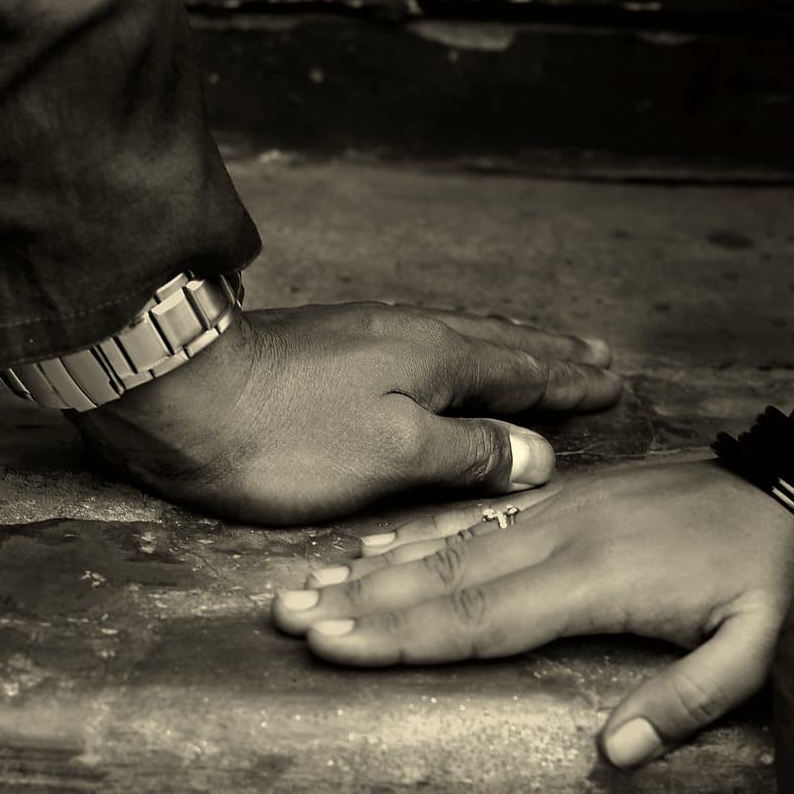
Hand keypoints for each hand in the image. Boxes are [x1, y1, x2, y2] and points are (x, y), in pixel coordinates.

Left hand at [70, 302, 620, 523]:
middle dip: (552, 354)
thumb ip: (468, 453)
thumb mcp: (391, 456)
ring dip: (509, 344)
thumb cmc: (284, 436)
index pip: (525, 373)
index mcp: (437, 361)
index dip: (571, 383)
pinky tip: (442, 353)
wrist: (178, 393)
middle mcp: (411, 336)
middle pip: (500, 344)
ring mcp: (368, 337)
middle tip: (598, 355)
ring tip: (539, 344)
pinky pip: (423, 342)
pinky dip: (458, 347)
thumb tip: (537, 454)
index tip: (614, 384)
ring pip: (461, 337)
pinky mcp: (330, 348)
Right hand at [269, 458, 793, 767]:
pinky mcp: (572, 496)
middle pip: (445, 576)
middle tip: (284, 616)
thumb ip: (687, 702)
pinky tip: (379, 545)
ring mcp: (564, 509)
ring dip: (374, 566)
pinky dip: (423, 530)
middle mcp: (566, 537)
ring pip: (452, 541)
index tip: (335, 646)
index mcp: (600, 579)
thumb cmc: (783, 577)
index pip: (482, 616)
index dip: (403, 635)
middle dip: (361, 602)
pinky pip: (482, 513)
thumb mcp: (762, 649)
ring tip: (307, 584)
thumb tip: (611, 757)